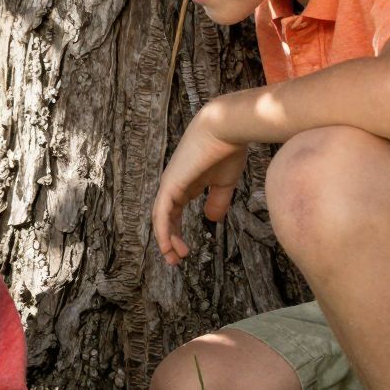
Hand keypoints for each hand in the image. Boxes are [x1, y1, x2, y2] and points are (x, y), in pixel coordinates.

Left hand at [153, 102, 251, 264]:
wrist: (225, 129)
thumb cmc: (227, 150)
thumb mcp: (224, 182)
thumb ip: (217, 201)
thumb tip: (210, 219)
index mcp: (185, 184)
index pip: (173, 212)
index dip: (176, 231)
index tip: (185, 251)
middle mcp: (174, 185)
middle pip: (165, 217)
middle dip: (169, 239)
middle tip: (176, 260)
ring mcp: (170, 183)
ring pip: (161, 217)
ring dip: (166, 239)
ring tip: (174, 257)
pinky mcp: (171, 184)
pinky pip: (162, 212)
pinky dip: (162, 229)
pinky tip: (167, 244)